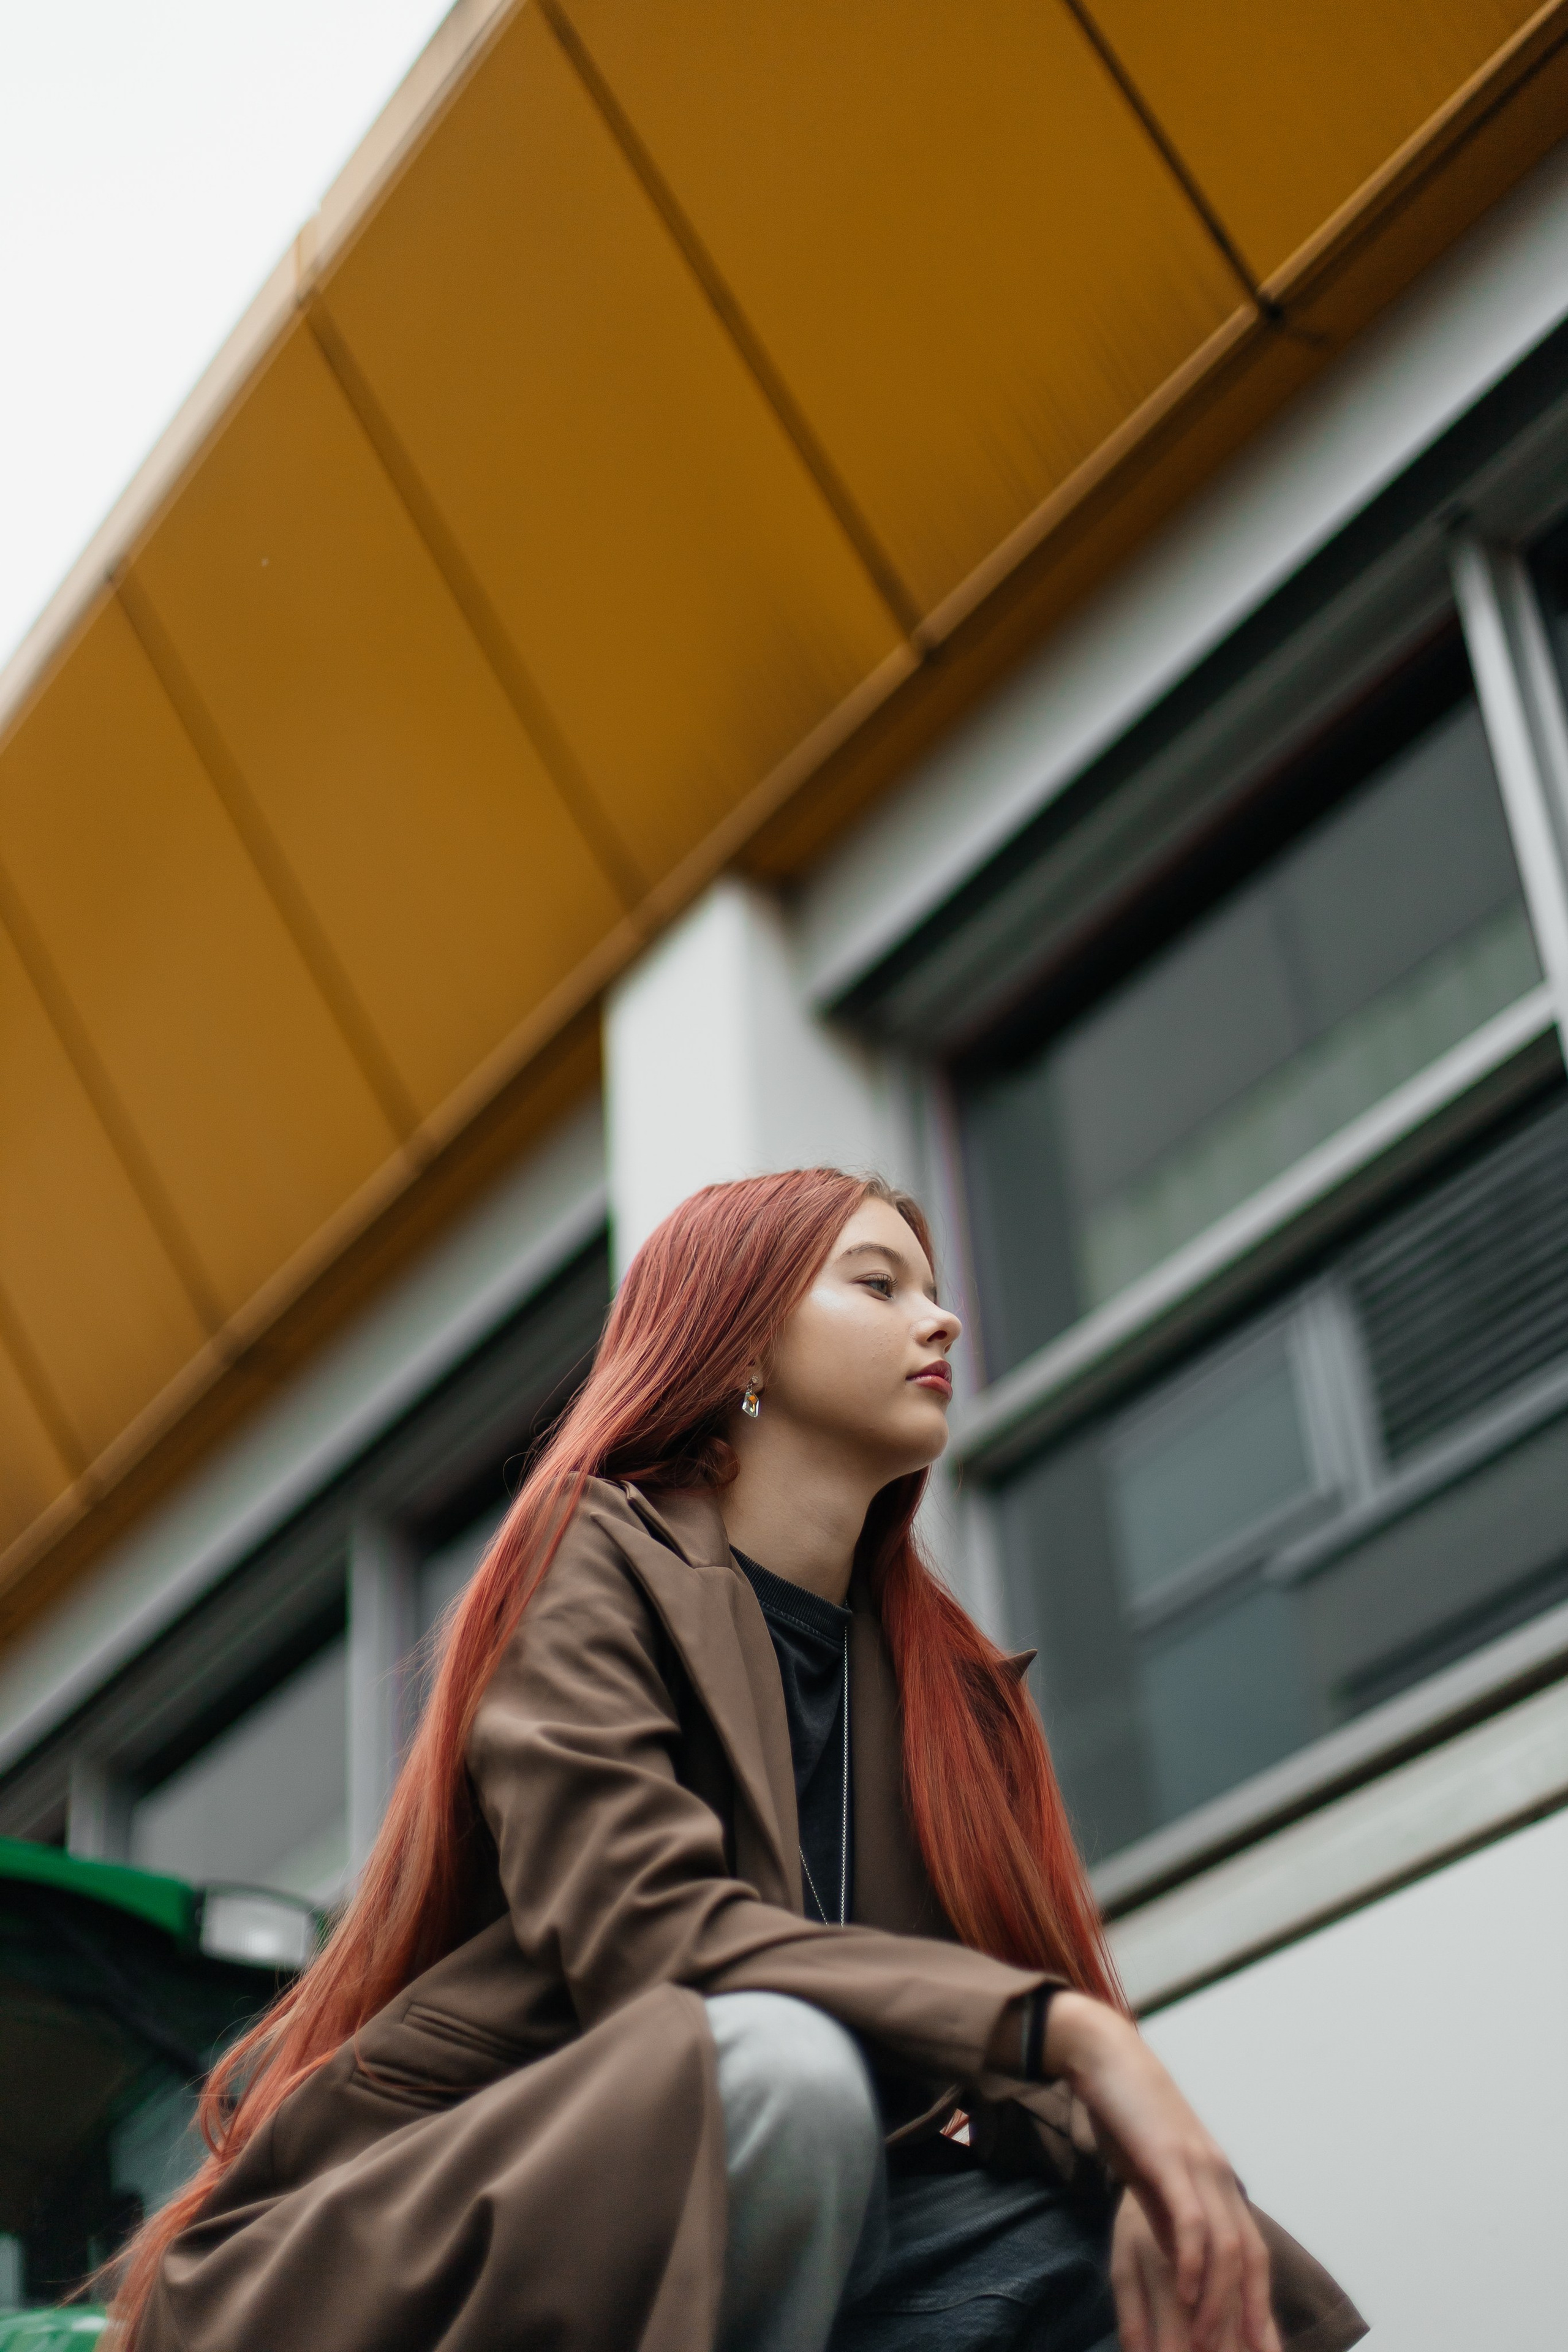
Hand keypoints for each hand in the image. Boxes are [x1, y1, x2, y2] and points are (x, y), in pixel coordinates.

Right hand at [1045, 1992, 1278, 2351]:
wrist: (1105, 2055)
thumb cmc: (1126, 2116)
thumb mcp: (1153, 2175)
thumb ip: (1170, 2216)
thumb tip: (1181, 2266)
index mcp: (1219, 2183)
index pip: (1254, 2256)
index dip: (1260, 2307)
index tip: (1263, 2351)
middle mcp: (1220, 2177)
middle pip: (1251, 2259)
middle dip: (1248, 2317)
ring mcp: (1199, 2165)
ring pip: (1226, 2247)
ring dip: (1218, 2302)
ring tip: (1203, 2345)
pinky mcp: (1171, 2156)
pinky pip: (1192, 2219)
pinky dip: (1195, 2261)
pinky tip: (1187, 2293)